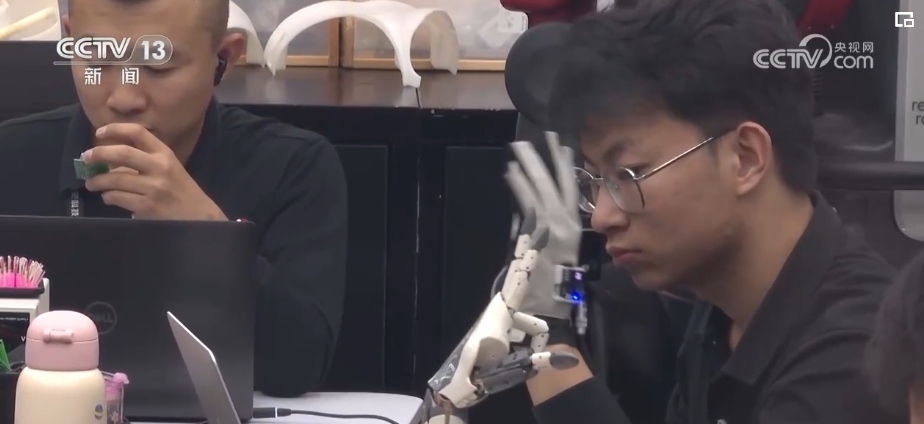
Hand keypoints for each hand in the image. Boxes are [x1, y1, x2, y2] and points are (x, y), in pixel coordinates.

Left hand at [82, 123, 226, 220]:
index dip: (116, 129)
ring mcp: (154, 187)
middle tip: (86, 158)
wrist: (199, 215)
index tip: (100, 132)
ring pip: (115, 178)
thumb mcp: (169, 168)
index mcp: (165, 154)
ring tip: (92, 183)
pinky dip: (109, 197)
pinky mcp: (148, 206)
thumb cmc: (180, 190)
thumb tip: (109, 161)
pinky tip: (108, 197)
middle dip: (99, 154)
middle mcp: (159, 167)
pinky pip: (118, 198)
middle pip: (123, 153)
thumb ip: (144, 161)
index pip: (138, 133)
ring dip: (98, 180)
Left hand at [505, 132, 582, 319]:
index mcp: (574, 226)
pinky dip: (517, 186)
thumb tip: (534, 213)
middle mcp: (564, 221)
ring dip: (527, 167)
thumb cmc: (557, 287)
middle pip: (554, 183)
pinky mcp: (533, 231)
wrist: (550, 308)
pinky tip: (509, 171)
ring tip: (517, 149)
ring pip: (539, 188)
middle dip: (544, 159)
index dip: (565, 167)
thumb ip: (555, 231)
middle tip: (536, 137)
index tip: (561, 146)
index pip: (572, 189)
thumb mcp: (563, 254)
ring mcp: (549, 224)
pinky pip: (525, 202)